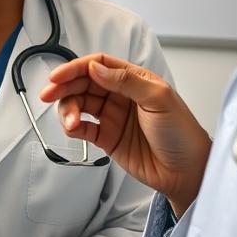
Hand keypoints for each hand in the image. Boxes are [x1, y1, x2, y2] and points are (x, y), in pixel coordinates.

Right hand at [39, 53, 209, 215]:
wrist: (187, 172)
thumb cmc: (182, 132)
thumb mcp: (158, 99)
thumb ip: (125, 81)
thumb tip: (95, 67)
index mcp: (134, 79)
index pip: (98, 65)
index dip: (76, 68)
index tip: (59, 76)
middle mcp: (120, 95)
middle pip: (83, 84)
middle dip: (63, 88)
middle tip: (49, 95)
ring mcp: (112, 116)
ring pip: (79, 105)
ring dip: (68, 110)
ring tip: (71, 122)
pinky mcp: (107, 138)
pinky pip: (82, 128)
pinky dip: (73, 127)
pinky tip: (74, 129)